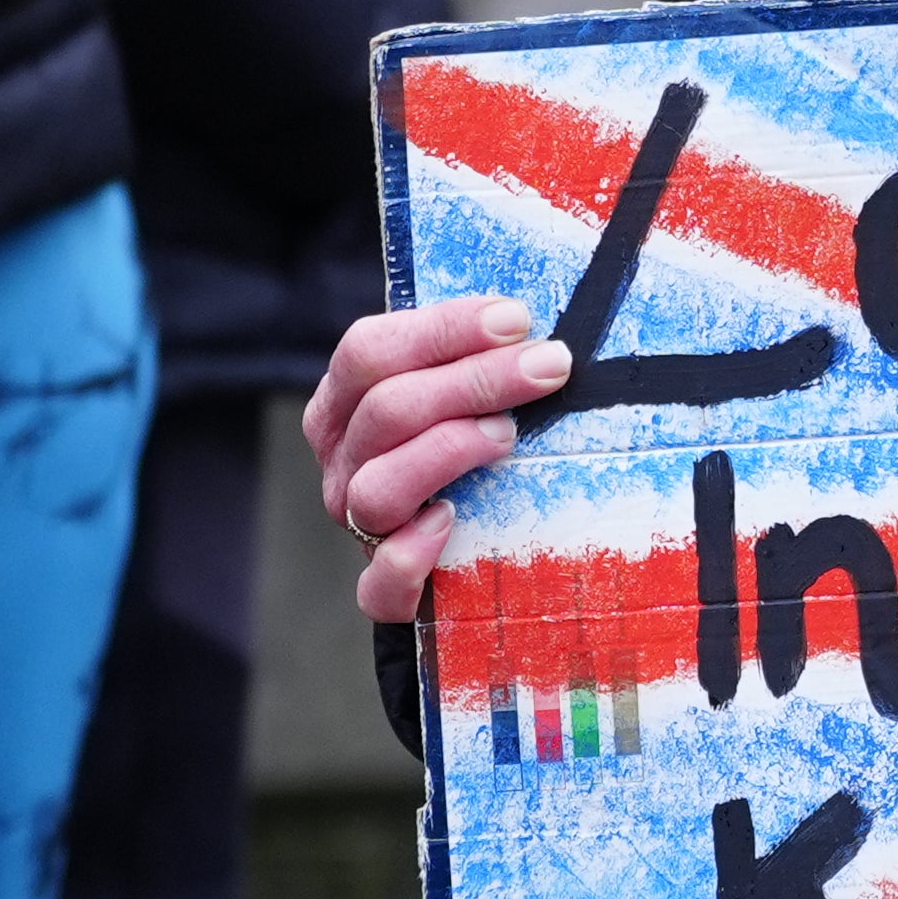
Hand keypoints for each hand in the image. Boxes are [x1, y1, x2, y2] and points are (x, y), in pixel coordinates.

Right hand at [312, 295, 573, 623]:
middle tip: (551, 365)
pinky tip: (450, 524)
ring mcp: (356, 523)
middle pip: (387, 410)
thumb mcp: (468, 385)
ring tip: (508, 436)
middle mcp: (342, 458)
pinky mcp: (384, 587)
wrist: (473, 544)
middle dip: (476, 380)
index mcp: (346, 399)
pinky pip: (379, 586)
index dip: (443, 330)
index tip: (519, 318)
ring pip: (378, 487)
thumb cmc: (479, 438)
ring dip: (447, 452)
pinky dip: (409, 558)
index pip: (369, 350)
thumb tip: (554, 311)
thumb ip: (485, 348)